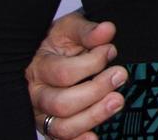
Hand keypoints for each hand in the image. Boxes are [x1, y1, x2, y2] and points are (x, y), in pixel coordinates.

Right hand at [27, 12, 126, 139]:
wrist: (52, 53)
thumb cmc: (62, 41)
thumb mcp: (72, 28)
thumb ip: (88, 30)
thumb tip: (107, 30)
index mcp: (38, 67)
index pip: (64, 73)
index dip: (92, 63)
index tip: (110, 50)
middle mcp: (36, 95)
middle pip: (63, 103)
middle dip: (96, 90)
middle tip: (120, 75)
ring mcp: (42, 114)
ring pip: (63, 126)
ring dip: (94, 115)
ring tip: (118, 100)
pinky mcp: (52, 127)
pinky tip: (95, 137)